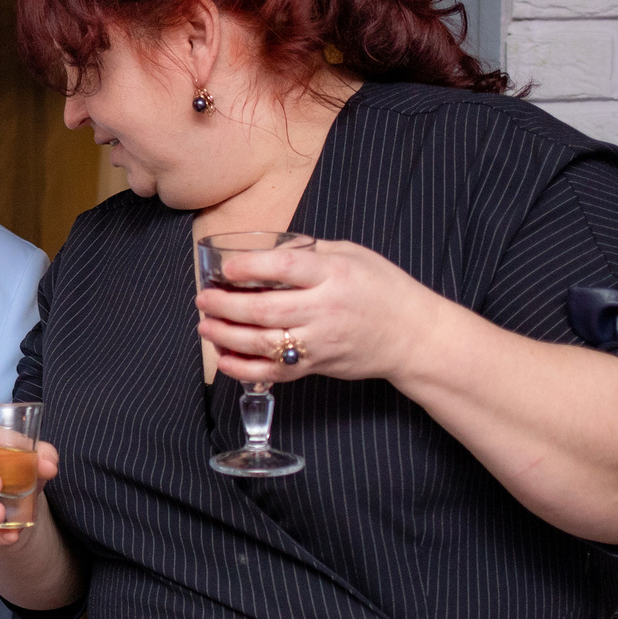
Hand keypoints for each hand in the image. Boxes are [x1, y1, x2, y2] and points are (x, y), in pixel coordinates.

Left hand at [195, 238, 449, 387]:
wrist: (413, 336)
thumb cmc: (383, 289)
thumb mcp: (353, 255)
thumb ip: (311, 252)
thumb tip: (269, 247)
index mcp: (333, 274)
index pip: (285, 267)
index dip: (250, 267)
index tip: (225, 269)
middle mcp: (324, 309)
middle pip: (265, 310)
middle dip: (226, 306)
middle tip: (204, 299)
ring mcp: (319, 341)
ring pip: (264, 343)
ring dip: (227, 337)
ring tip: (205, 326)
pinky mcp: (317, 365)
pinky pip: (274, 371)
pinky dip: (245, 369)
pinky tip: (225, 359)